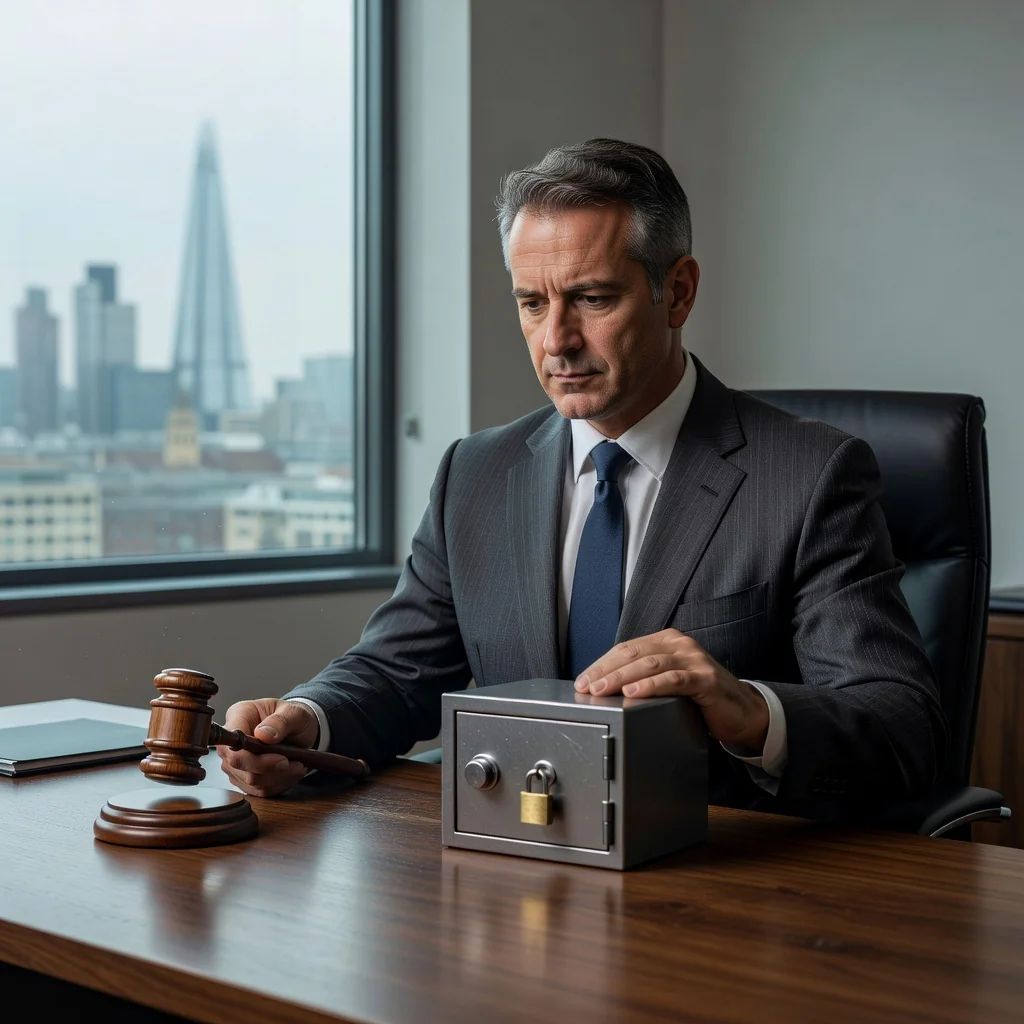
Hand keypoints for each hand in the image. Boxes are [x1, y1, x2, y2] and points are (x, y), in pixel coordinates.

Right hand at [217, 698, 319, 796]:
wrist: (298, 728)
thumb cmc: (292, 716)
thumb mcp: (294, 712)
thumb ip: (280, 721)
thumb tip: (264, 735)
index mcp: (238, 717)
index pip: (233, 746)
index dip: (254, 758)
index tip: (281, 759)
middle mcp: (231, 741)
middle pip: (239, 767)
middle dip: (270, 770)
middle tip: (294, 763)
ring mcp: (235, 762)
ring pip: (250, 782)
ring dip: (278, 778)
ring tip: (297, 766)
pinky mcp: (244, 777)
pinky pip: (258, 790)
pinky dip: (279, 785)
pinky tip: (292, 773)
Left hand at [574, 630, 769, 752]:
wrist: (742, 711)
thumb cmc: (700, 698)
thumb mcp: (668, 682)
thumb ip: (644, 677)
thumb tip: (604, 688)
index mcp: (667, 641)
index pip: (626, 649)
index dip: (601, 664)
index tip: (583, 680)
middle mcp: (679, 645)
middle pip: (633, 654)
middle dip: (605, 671)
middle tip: (586, 687)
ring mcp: (694, 659)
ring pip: (650, 664)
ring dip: (621, 677)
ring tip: (602, 690)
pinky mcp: (705, 678)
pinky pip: (674, 680)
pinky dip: (651, 685)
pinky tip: (634, 692)